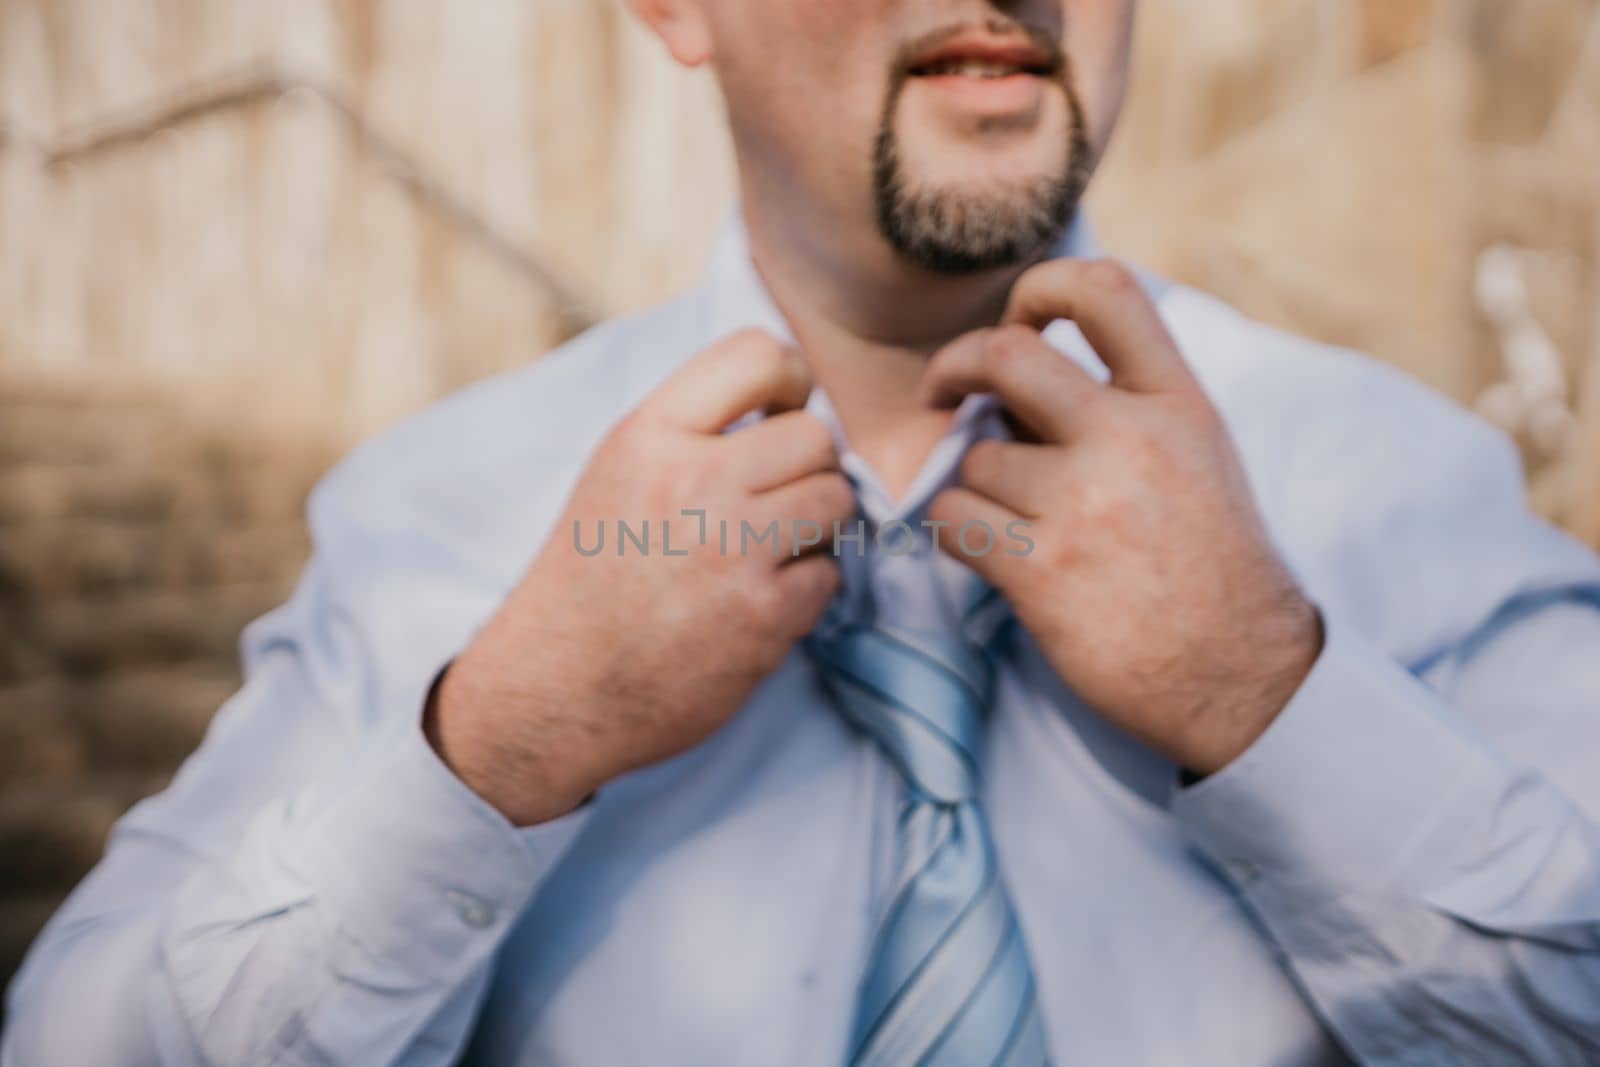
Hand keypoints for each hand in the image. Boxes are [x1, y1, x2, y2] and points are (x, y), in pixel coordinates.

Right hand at [431, 330, 852, 824]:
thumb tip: (794, 399)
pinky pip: (830, 573)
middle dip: (809, 469)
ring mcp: (731, 549)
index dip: (792, 382)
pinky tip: (760, 601)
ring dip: (817, 527)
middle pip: (816, 435)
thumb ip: (693, 428)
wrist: (556, 688)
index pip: (759, 352)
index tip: (780, 416)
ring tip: (771, 550)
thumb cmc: (592, 576)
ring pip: (836, 499)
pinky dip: (807, 590)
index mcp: (649, 434)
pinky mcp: (763, 614)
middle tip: (775, 502)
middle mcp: (692, 481)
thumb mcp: (618, 471)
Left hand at [924, 260, 1322, 775]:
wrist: (1242, 676)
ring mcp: (1083, 505)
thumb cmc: (1211, 566)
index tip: (1015, 318)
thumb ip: (1128, 405)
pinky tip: (986, 550)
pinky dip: (955, 532)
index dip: (1040, 286)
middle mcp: (1130, 440)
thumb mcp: (1199, 458)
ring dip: (973, 484)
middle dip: (955, 366)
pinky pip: (954, 521)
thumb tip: (1024, 371)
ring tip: (1011, 518)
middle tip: (944, 392)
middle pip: (1006, 356)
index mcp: (1176, 404)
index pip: (1103, 291)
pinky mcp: (1043, 572)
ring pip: (973, 457)